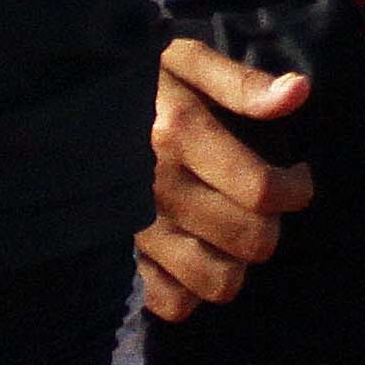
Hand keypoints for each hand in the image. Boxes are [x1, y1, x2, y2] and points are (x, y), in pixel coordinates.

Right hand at [138, 38, 312, 322]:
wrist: (65, 106)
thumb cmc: (140, 82)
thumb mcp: (187, 61)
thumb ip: (242, 82)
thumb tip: (299, 93)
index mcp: (177, 133)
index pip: (262, 189)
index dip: (296, 189)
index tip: (295, 176)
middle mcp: (156, 188)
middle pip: (249, 239)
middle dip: (272, 223)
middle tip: (262, 204)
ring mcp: (136, 230)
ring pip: (218, 280)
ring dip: (237, 260)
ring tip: (232, 231)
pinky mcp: (121, 258)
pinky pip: (173, 302)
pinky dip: (193, 289)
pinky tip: (196, 255)